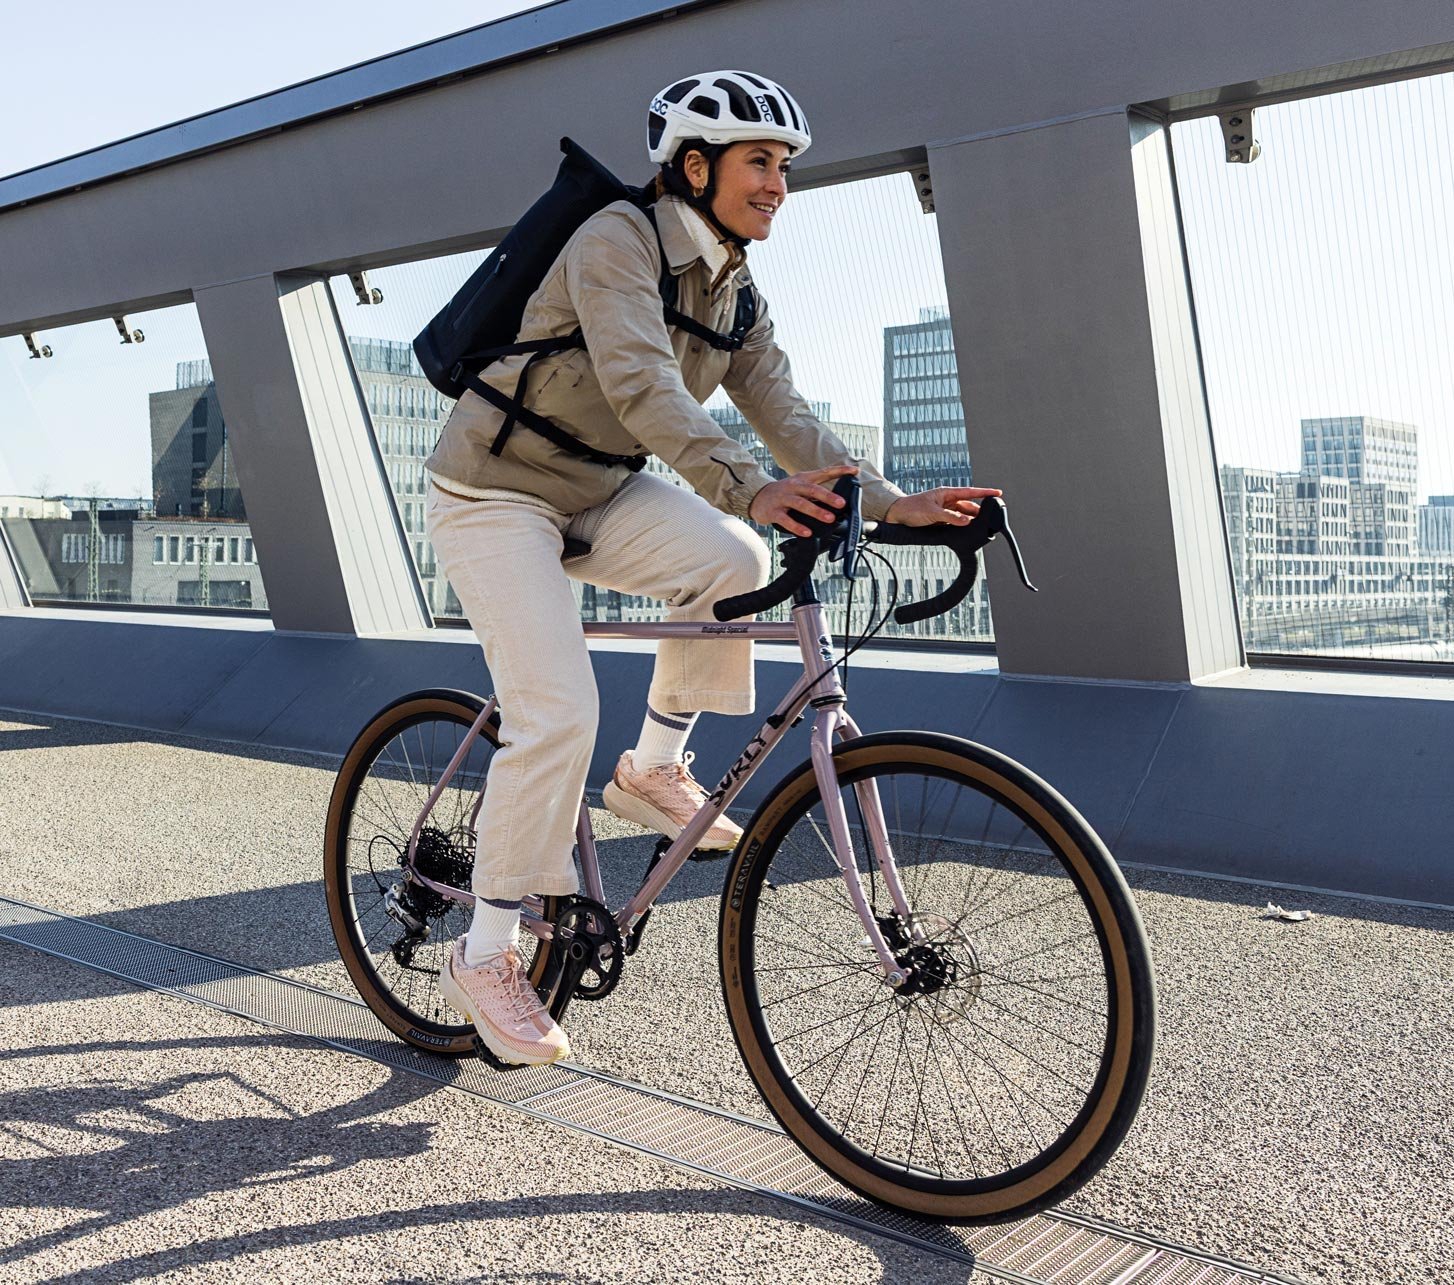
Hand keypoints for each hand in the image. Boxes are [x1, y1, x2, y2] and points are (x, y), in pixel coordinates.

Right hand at [748, 464, 858, 536]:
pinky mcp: (774, 512)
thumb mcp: (800, 486)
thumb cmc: (784, 493)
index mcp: (803, 479)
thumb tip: (839, 499)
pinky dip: (797, 526)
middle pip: (812, 489)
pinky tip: (807, 532)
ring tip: (829, 518)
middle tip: (842, 503)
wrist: (757, 497)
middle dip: (828, 496)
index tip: (854, 471)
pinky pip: (786, 520)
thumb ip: (817, 490)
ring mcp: (783, 499)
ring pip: (801, 504)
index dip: (839, 471)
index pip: (824, 472)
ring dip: (816, 511)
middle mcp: (793, 487)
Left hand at [885, 486, 1003, 527]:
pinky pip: (956, 522)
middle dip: (979, 511)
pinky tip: (966, 530)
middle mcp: (947, 500)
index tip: (998, 493)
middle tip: (989, 518)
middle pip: (969, 505)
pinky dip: (961, 526)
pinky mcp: (941, 519)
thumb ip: (950, 517)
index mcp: (946, 493)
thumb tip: (966, 520)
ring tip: (979, 526)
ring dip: (970, 520)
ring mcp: (945, 510)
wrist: (896, 516)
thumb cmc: (911, 508)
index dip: (985, 492)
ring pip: (963, 515)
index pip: (970, 492)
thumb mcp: (932, 513)